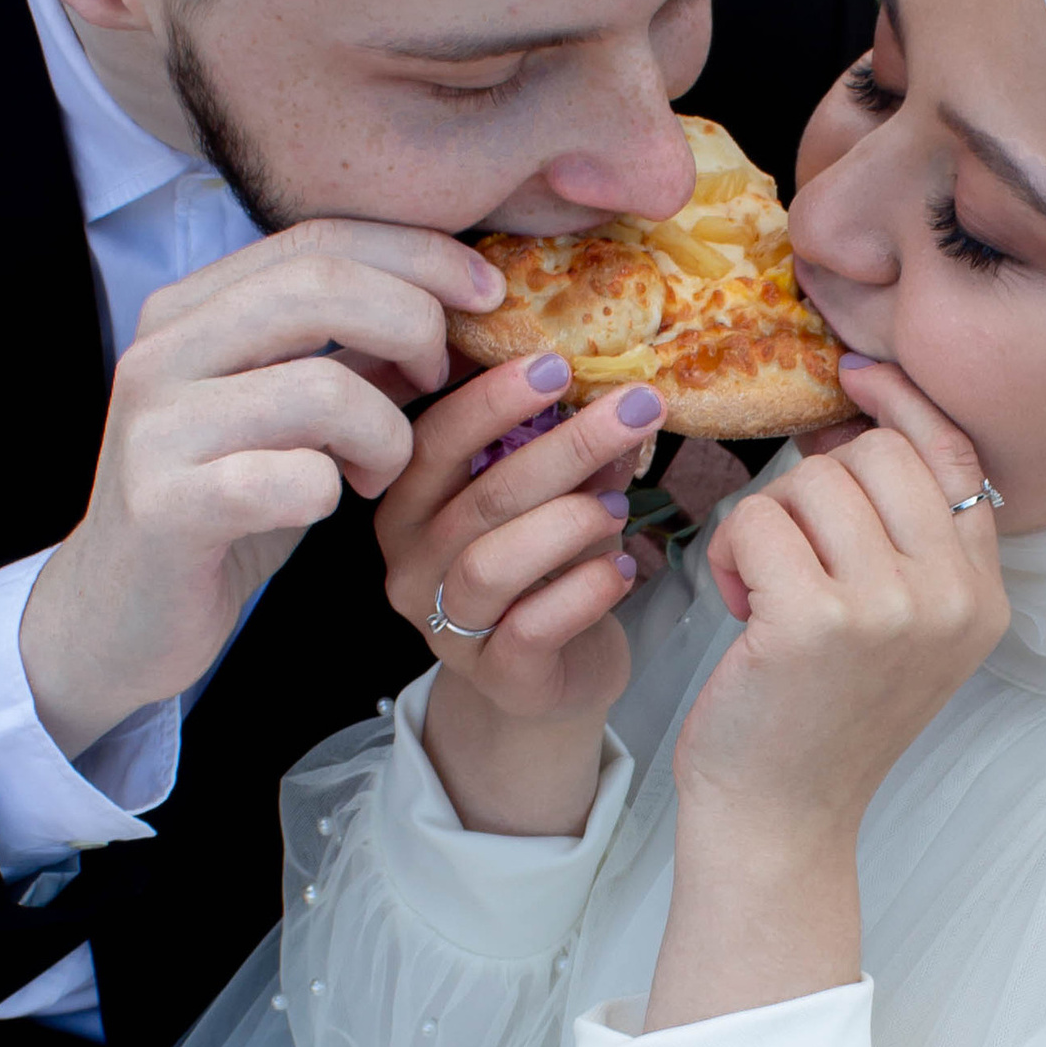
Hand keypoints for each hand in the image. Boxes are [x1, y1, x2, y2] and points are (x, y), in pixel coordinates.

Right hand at [18, 222, 498, 759]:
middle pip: (321, 287)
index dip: (417, 254)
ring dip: (385, 433)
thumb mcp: (291, 413)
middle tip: (440, 383)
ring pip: (320, 388)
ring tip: (379, 474)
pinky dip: (332, 492)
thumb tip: (450, 301)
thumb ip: (352, 353)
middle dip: (414, 327)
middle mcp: (162, 350)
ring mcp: (156, 426)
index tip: (487, 291)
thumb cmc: (220, 504)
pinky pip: (292, 478)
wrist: (117, 613)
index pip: (317, 239)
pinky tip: (326, 507)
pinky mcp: (164, 505)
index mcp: (190, 309)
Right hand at [378, 353, 668, 834]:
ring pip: (492, 563)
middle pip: (481, 496)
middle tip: (636, 408)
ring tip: (619, 507)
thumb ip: (572, 458)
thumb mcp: (552, 504)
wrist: (548, 682)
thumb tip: (617, 393)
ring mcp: (445, 628)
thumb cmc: (544, 577)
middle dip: (566, 445)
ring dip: (569, 523)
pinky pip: (533, 628)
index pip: (434, 441)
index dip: (493, 400)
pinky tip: (620, 569)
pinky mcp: (493, 676)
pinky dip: (586, 591)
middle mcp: (411, 565)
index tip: (558, 364)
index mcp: (409, 506)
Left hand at [644, 361, 1005, 1029]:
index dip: (901, 407)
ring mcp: (888, 609)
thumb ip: (911, 540)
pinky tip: (739, 609)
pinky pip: (757, 521)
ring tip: (764, 591)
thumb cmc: (820, 718)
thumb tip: (864, 415)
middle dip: (813, 487)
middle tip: (791, 558)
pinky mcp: (814, 621)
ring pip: (812, 482)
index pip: (954, 456)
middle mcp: (952, 600)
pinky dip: (731, 555)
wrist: (780, 820)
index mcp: (982, 597)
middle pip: (876, 455)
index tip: (853, 380)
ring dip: (767, 524)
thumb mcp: (901, 630)